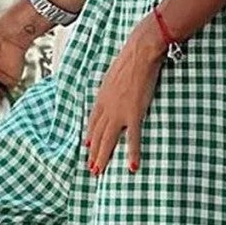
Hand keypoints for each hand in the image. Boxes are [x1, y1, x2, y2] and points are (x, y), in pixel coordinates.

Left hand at [83, 14, 166, 174]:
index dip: (89, 135)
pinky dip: (132, 153)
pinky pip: (133, 138)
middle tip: (91, 168)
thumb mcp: (114, 75)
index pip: (92, 121)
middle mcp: (106, 107)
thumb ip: (112, 87)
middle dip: (93, 152)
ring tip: (99, 171)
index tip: (86, 146)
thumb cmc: (130, 60)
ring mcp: (119, 112)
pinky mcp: (134, 114)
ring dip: (102, 157)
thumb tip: (114, 90)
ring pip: (108, 140)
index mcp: (101, 97)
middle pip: (97, 134)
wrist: (139, 53)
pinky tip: (132, 166)